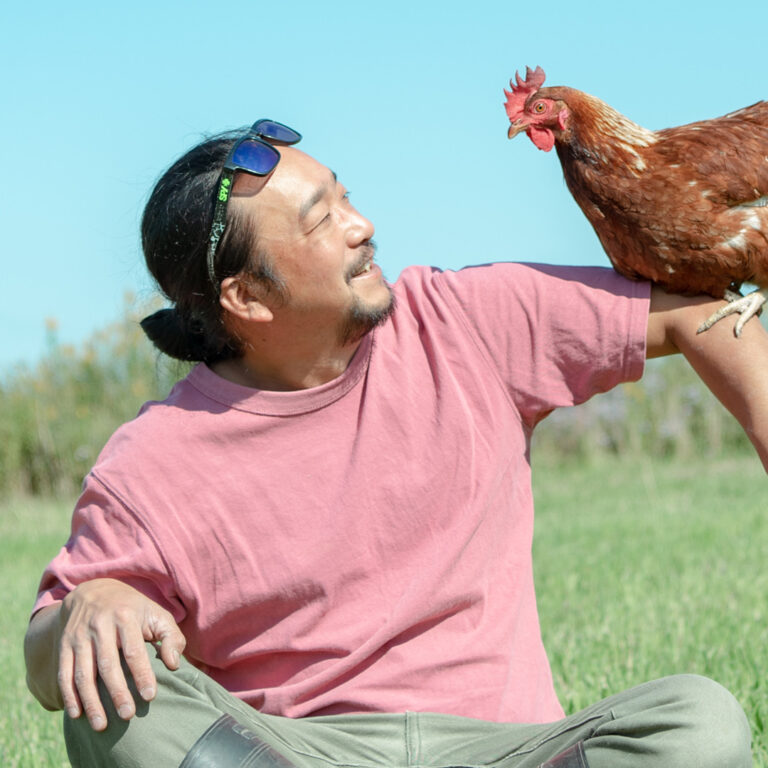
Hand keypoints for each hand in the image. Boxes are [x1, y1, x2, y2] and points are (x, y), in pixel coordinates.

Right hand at [57, 579, 185, 730]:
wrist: (93, 591)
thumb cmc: (133, 609)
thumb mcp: (156, 614)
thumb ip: (171, 637)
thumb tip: (174, 664)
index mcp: (125, 616)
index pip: (134, 650)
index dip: (142, 674)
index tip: (150, 696)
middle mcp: (100, 625)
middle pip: (108, 665)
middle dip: (117, 692)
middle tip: (127, 715)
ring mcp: (79, 636)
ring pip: (83, 673)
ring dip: (91, 701)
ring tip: (102, 725)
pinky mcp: (64, 646)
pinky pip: (64, 674)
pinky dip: (69, 696)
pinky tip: (77, 715)